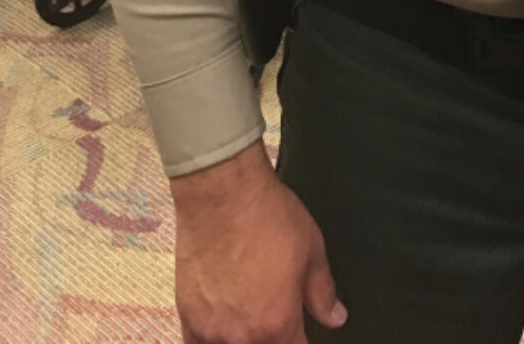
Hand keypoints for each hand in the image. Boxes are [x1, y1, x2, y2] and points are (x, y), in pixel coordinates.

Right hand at [172, 141, 346, 343]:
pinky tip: (220, 330)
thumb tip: (336, 317)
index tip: (300, 333)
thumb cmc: (266, 216)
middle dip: (274, 339)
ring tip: (250, 319)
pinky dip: (211, 341)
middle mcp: (244, 336)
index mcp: (278, 323)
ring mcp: (212, 330)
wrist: (223, 195)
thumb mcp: (311, 249)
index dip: (302, 342)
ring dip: (244, 340)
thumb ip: (323, 291)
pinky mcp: (187, 317)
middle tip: (274, 317)